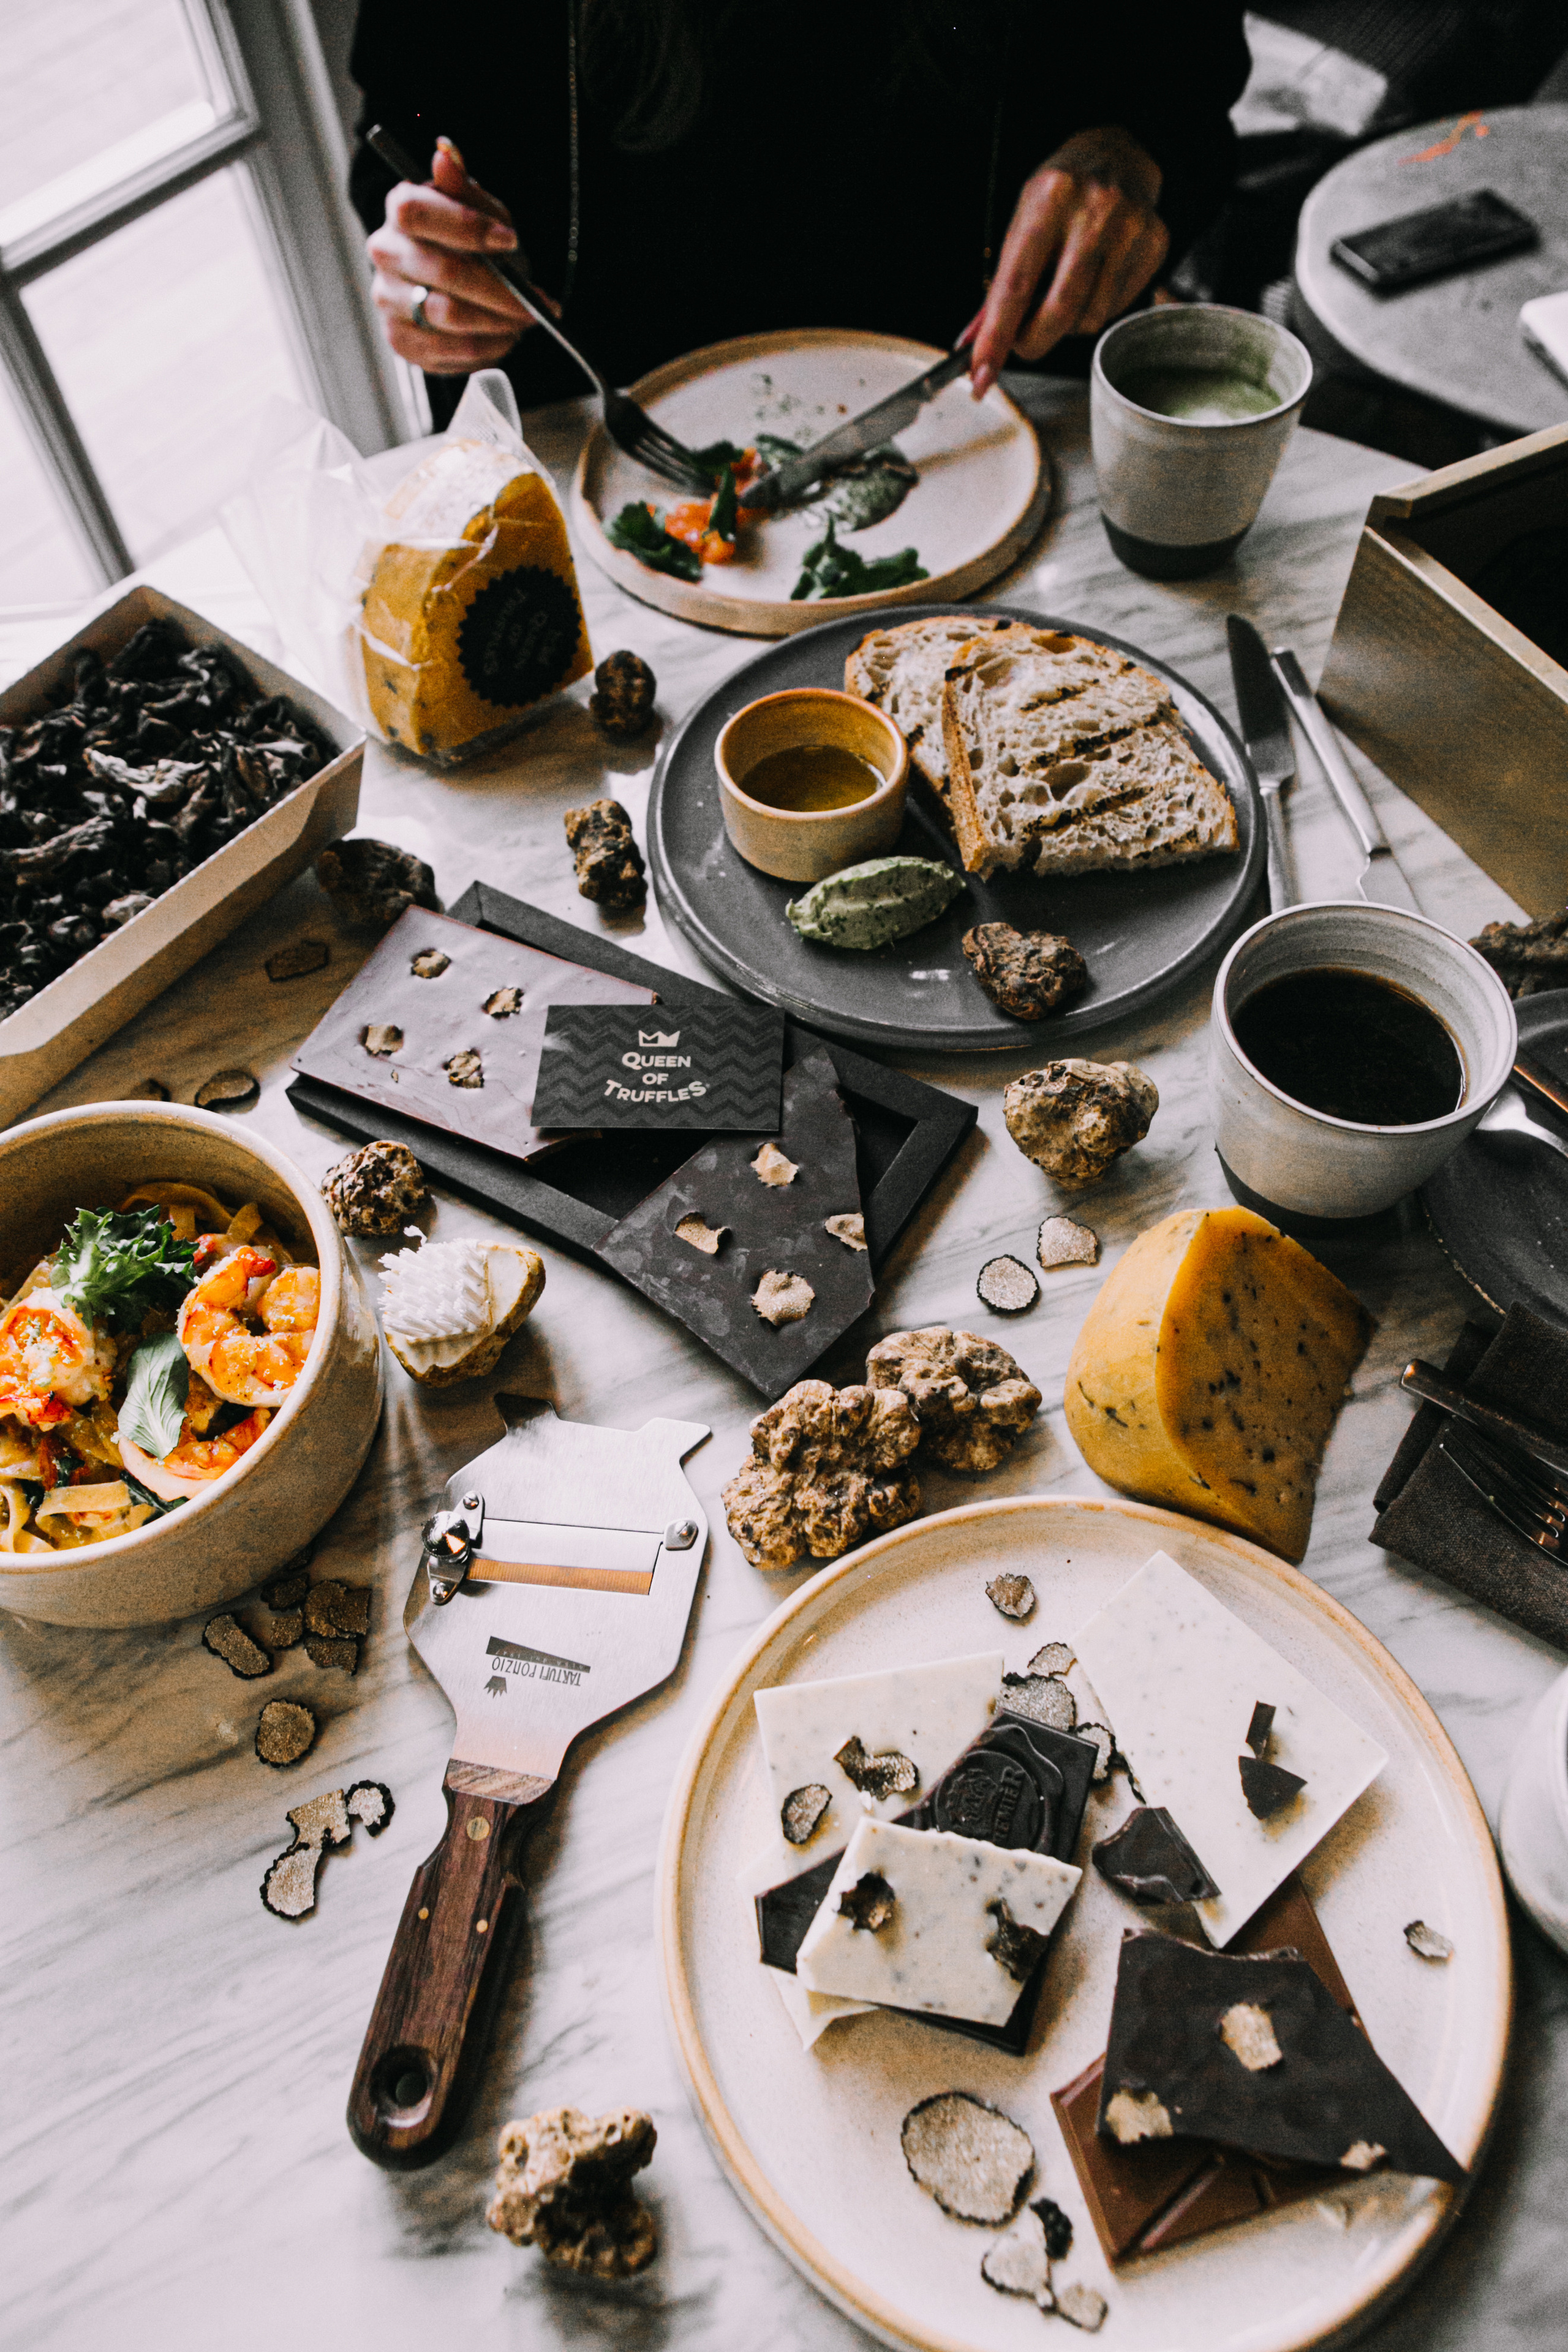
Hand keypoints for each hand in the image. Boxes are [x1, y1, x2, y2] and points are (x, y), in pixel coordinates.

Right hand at [367, 136, 535, 374]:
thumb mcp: (481, 210)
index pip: (416, 212)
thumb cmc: (474, 242)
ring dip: (497, 323)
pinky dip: (486, 348)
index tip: (509, 241)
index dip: (466, 227)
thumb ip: (467, 189)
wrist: (462, 286)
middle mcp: (385, 253)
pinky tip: (503, 337)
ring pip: (447, 317)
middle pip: (442, 272)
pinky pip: (447, 351)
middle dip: (500, 291)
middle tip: (535, 301)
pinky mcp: (400, 340)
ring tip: (524, 319)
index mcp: (400, 210)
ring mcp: (388, 299)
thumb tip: (444, 154)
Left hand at [965, 129, 1169, 395]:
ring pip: (1089, 318)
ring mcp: (1130, 227)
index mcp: (1049, 199)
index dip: (996, 338)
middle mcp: (1094, 210)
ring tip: (1066, 290)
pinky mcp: (1155, 243)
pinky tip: (1096, 279)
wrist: (1118, 154)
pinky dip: (1097, 309)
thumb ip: (1000, 285)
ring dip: (1069, 323)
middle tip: (1023, 343)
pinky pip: (1116, 310)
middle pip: (1059, 311)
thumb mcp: (1022, 223)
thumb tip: (973, 343)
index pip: (1015, 285)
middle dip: (1034, 342)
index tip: (980, 376)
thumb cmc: (1061, 196)